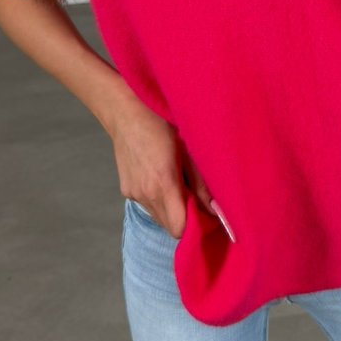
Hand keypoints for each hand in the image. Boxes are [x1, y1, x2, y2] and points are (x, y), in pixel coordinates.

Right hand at [110, 101, 213, 238]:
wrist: (126, 112)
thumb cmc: (161, 123)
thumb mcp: (188, 149)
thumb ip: (200, 183)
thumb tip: (215, 209)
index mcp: (163, 185)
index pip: (179, 228)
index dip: (195, 225)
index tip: (206, 213)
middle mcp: (145, 195)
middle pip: (169, 226)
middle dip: (185, 218)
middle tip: (195, 197)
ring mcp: (133, 194)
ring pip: (158, 217)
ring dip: (171, 210)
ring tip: (178, 184)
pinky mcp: (126, 190)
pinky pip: (148, 205)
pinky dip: (158, 201)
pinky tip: (161, 178)